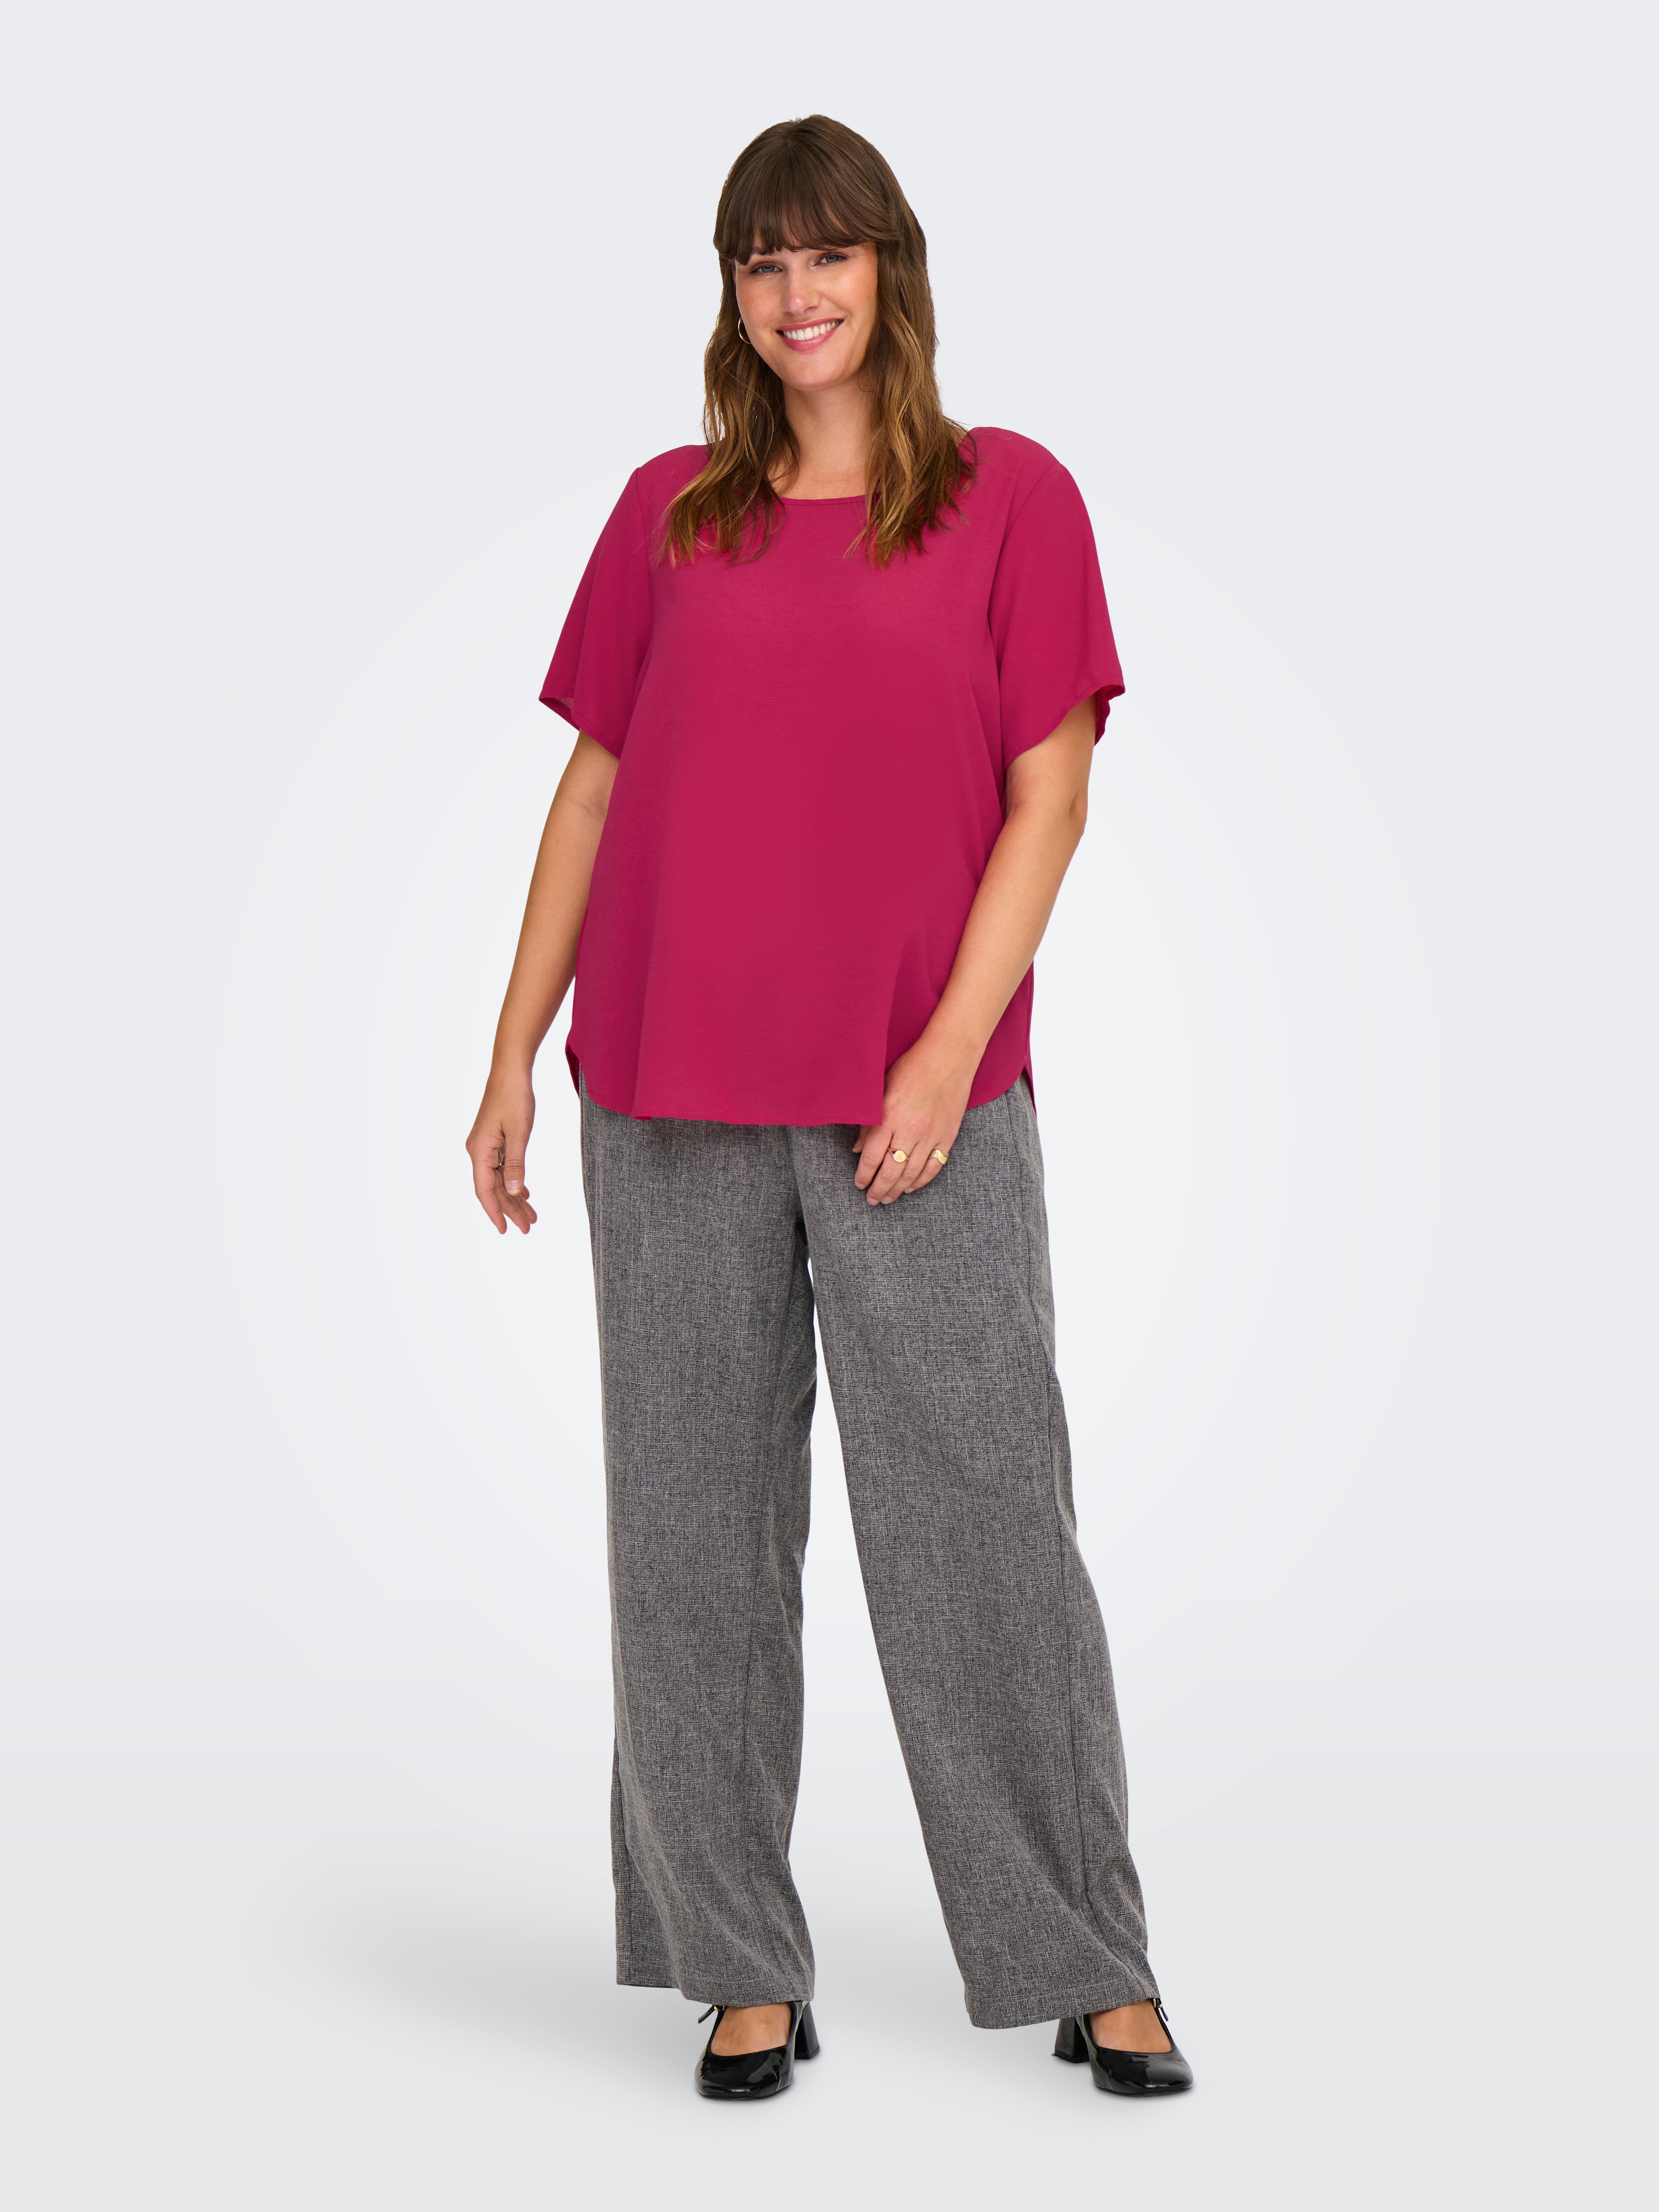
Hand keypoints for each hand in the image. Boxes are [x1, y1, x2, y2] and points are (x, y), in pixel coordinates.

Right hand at [466, 1068, 538, 1234]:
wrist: (510, 1071)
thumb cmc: (514, 1097)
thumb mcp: (519, 1132)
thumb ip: (516, 1164)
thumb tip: (513, 1192)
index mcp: (480, 1151)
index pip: (484, 1190)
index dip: (495, 1212)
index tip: (505, 1231)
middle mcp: (478, 1151)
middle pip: (493, 1189)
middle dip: (510, 1209)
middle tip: (528, 1227)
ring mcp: (485, 1146)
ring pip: (499, 1180)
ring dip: (514, 1197)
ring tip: (531, 1216)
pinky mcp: (493, 1140)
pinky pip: (502, 1168)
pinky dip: (513, 1182)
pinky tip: (524, 1193)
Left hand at [853, 1034, 976, 1204]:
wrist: (948, 1057)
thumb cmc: (911, 1069)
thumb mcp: (881, 1090)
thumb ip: (868, 1122)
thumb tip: (858, 1150)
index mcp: (888, 1117)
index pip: (871, 1157)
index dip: (863, 1175)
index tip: (859, 1184)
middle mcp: (909, 1130)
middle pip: (890, 1171)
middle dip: (878, 1189)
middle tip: (872, 1199)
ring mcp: (931, 1135)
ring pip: (911, 1173)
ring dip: (897, 1190)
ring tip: (888, 1198)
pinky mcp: (947, 1136)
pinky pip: (934, 1166)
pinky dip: (921, 1181)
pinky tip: (911, 1187)